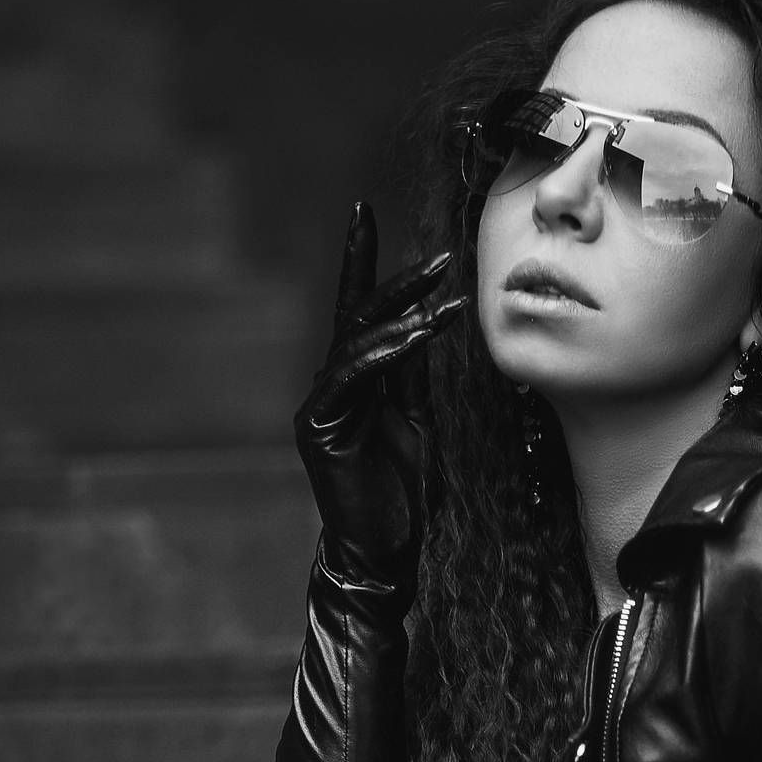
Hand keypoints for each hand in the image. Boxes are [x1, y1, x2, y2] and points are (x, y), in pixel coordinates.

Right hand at [294, 201, 465, 581]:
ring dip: (402, 316)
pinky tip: (416, 337)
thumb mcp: (417, 420)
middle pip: (358, 314)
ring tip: (443, 300)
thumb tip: (425, 321)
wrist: (384, 551)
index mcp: (355, 378)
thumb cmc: (401, 493)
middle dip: (396, 281)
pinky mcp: (318, 426)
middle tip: (437, 258)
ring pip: (357, 341)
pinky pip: (353, 376)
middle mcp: (333, 382)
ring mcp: (322, 403)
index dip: (362, 260)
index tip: (364, 210)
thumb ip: (413, 374)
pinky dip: (385, 354)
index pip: (358, 309)